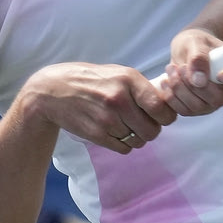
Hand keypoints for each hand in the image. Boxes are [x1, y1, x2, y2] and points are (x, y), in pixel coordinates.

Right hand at [17, 63, 176, 152]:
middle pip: (152, 130)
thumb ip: (142, 87)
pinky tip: (115, 132)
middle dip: (152, 130)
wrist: (54, 91)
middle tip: (144, 124)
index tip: (162, 116)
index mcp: (128, 79)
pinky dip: (123, 144)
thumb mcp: (118, 73)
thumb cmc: (92, 80)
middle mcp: (119, 99)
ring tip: (125, 125)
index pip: (161, 107)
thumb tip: (169, 102)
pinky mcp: (96, 134)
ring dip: (136, 137)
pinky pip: (123, 149)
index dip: (166, 116)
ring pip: (138, 141)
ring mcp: (107, 118)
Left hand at [158, 28, 222, 115]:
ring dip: (180, 89)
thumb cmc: (197, 43)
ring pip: (200, 107)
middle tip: (181, 67)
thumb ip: (199, 57)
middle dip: (197, 85)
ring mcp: (215, 103)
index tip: (221, 73)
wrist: (186, 50)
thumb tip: (199, 80)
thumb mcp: (196, 41)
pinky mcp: (198, 109)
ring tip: (171, 69)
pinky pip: (185, 111)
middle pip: (221, 99)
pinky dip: (172, 97)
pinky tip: (167, 81)